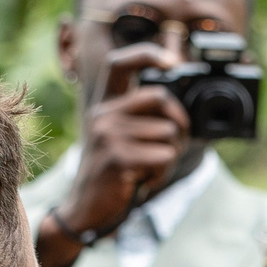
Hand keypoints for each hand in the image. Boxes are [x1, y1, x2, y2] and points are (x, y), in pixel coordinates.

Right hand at [59, 46, 191, 237]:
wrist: (86, 211)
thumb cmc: (112, 175)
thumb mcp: (120, 140)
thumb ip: (140, 120)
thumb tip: (180, 113)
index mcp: (104, 106)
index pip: (120, 64)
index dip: (148, 55)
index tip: (173, 63)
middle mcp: (103, 114)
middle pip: (161, 97)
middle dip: (179, 122)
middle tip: (172, 146)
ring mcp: (108, 135)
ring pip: (169, 132)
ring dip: (170, 157)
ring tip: (149, 170)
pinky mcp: (118, 158)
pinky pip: (165, 156)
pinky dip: (163, 173)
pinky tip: (144, 181)